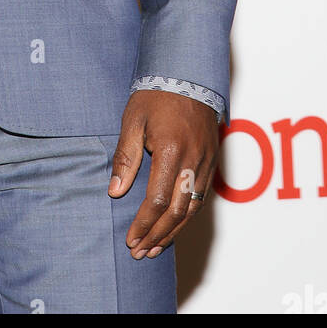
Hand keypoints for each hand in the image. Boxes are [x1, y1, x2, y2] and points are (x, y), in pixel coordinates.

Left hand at [107, 89, 217, 258]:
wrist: (189, 74)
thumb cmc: (156, 96)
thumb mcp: (133, 120)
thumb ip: (125, 157)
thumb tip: (115, 192)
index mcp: (170, 152)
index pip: (156, 201)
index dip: (143, 224)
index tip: (131, 239)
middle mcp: (192, 162)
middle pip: (176, 212)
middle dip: (157, 236)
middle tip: (141, 252)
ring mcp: (205, 163)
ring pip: (192, 208)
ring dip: (173, 232)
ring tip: (155, 248)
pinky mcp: (211, 161)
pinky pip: (201, 197)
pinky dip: (187, 216)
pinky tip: (174, 226)